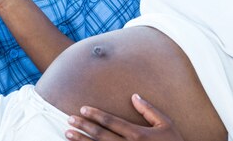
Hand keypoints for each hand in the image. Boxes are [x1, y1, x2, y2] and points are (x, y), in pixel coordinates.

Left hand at [65, 94, 184, 140]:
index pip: (112, 122)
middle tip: (69, 119)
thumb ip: (149, 110)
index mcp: (138, 134)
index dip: (96, 115)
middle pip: (100, 135)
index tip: (83, 109)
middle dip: (83, 126)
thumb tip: (134, 96)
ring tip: (67, 134)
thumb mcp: (166, 124)